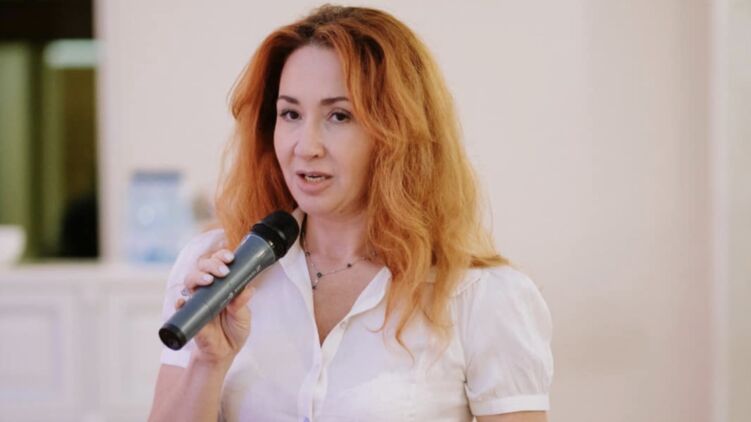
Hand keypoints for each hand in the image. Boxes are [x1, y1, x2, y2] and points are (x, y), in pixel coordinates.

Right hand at [177, 242, 253, 365]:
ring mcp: (197, 300)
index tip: (230, 258)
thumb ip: (242, 303)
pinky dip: (181, 302)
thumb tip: (249, 289)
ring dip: (197, 277)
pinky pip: (180, 305)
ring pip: (190, 280)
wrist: (224, 353)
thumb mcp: (243, 317)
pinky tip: (185, 302)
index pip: (218, 262)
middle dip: (211, 264)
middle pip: (202, 266)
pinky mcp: (189, 314)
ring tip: (208, 281)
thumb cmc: (234, 330)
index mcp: (222, 284)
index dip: (221, 256)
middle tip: (223, 271)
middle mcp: (208, 288)